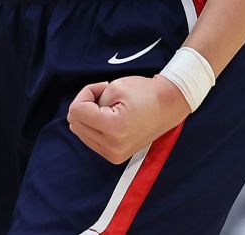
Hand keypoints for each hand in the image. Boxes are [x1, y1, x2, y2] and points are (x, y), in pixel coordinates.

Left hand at [67, 76, 189, 163]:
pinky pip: (90, 140)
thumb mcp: (114, 87)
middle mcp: (112, 147)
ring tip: (110, 108)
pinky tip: (110, 119)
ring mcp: (114, 155)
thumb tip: (75, 115)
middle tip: (105, 97)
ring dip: (89, 117)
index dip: (86, 93)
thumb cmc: (144, 92)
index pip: (76, 110)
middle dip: (85, 105)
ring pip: (80, 132)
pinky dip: (94, 126)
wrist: (169, 106)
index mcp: (113, 128)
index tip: (103, 88)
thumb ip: (89, 100)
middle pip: (75, 123)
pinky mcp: (115, 157)